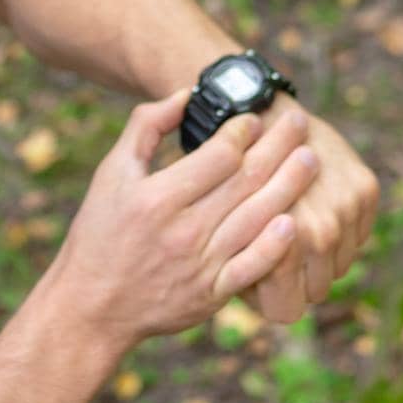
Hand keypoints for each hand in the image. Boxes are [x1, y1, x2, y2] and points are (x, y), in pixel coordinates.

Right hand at [48, 88, 320, 354]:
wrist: (92, 306)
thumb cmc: (100, 232)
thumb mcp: (111, 173)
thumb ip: (145, 127)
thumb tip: (185, 95)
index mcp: (157, 197)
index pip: (218, 155)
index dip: (243, 131)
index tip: (255, 118)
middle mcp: (183, 230)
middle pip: (246, 181)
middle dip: (278, 147)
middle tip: (300, 123)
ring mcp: (201, 265)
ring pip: (257, 217)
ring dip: (290, 185)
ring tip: (311, 159)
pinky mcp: (212, 295)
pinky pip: (253, 267)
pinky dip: (276, 245)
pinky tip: (296, 221)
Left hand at [239, 95, 379, 321]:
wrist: (253, 113)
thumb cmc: (228, 177)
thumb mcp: (223, 232)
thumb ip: (246, 272)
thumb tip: (262, 306)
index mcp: (281, 243)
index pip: (287, 311)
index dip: (268, 297)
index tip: (256, 276)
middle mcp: (320, 229)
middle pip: (316, 291)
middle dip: (293, 277)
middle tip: (271, 248)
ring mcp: (346, 208)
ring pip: (339, 266)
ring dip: (318, 254)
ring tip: (291, 222)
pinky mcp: (364, 187)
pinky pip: (357, 236)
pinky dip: (340, 229)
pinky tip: (314, 205)